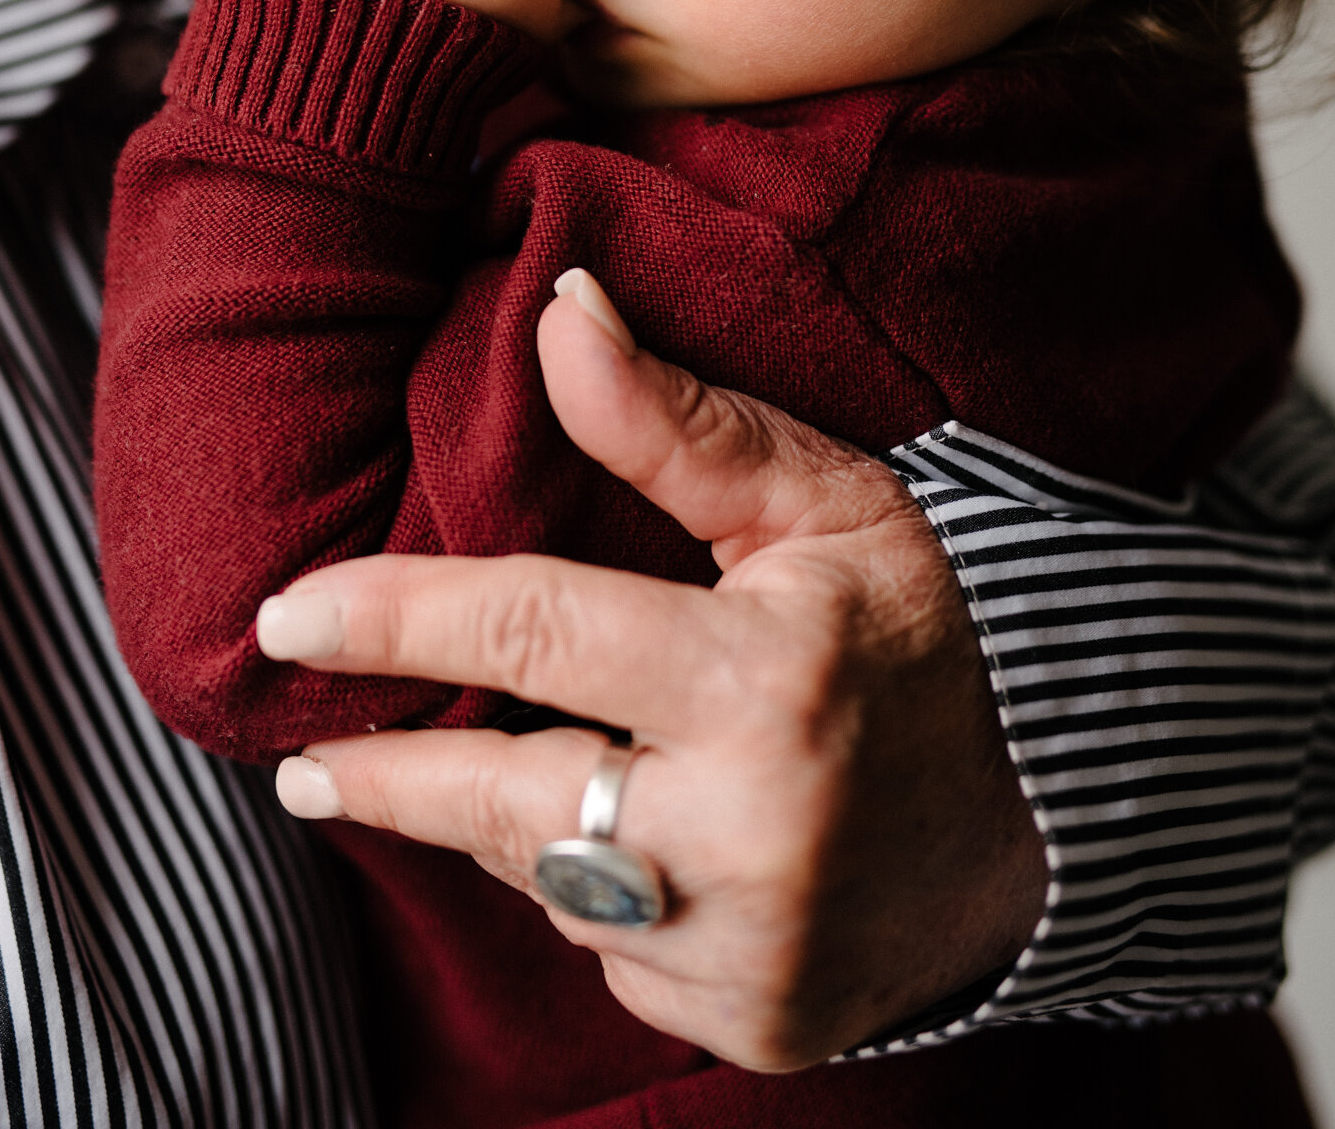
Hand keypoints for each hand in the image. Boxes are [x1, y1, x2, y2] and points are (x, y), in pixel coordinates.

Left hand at [257, 275, 1048, 1067]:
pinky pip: (614, 954)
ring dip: (517, 823)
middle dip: (390, 775)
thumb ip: (673, 421)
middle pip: (505, 800)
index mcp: (765, 682)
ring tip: (534, 770)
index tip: (288, 618)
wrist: (1046, 817)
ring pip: (550, 882)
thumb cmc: (908, 630)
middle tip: (306, 763)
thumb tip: (558, 307)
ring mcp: (750, 951)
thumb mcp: (818, 502)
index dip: (395, 617)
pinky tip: (652, 846)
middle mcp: (751, 834)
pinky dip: (606, 894)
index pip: (534, 627)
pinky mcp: (751, 1027)